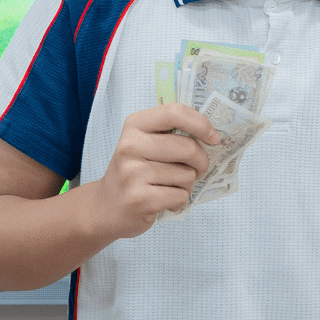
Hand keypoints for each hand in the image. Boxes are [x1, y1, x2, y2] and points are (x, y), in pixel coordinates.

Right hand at [87, 104, 217, 238]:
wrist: (106, 207)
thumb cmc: (135, 173)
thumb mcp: (145, 144)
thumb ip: (172, 135)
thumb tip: (213, 136)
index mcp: (134, 125)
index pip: (175, 112)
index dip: (201, 124)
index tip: (213, 138)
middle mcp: (130, 146)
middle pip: (188, 148)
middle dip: (201, 162)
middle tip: (196, 170)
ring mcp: (133, 173)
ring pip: (187, 175)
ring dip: (187, 185)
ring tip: (169, 187)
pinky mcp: (139, 199)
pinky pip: (180, 196)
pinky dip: (179, 201)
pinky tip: (164, 201)